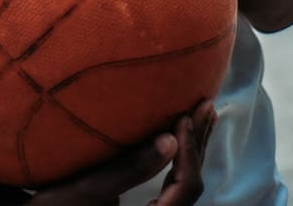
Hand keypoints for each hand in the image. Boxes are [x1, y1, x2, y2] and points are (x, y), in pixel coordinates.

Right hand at [27, 101, 215, 205]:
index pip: (185, 189)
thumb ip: (129, 168)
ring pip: (184, 185)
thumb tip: (170, 140)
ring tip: (202, 112)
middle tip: (205, 104)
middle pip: (190, 186)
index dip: (189, 151)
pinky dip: (181, 156)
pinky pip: (174, 184)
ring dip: (193, 147)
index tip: (181, 115)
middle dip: (198, 143)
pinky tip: (181, 132)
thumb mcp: (87, 188)